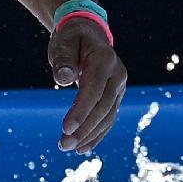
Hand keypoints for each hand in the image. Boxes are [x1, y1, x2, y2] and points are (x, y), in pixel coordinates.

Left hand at [47, 20, 126, 153]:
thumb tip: (64, 78)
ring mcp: (119, 87)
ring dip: (89, 135)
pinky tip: (83, 147)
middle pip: (103, 107)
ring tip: (68, 148)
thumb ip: (64, 59)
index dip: (81, 111)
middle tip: (63, 145)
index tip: (65, 129)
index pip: (94, 89)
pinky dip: (97, 134)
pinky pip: (108, 118)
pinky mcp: (115, 97)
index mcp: (105, 59)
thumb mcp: (63, 43)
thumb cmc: (71, 39)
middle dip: (84, 129)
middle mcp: (117, 74)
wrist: (88, 34)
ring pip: (108, 116)